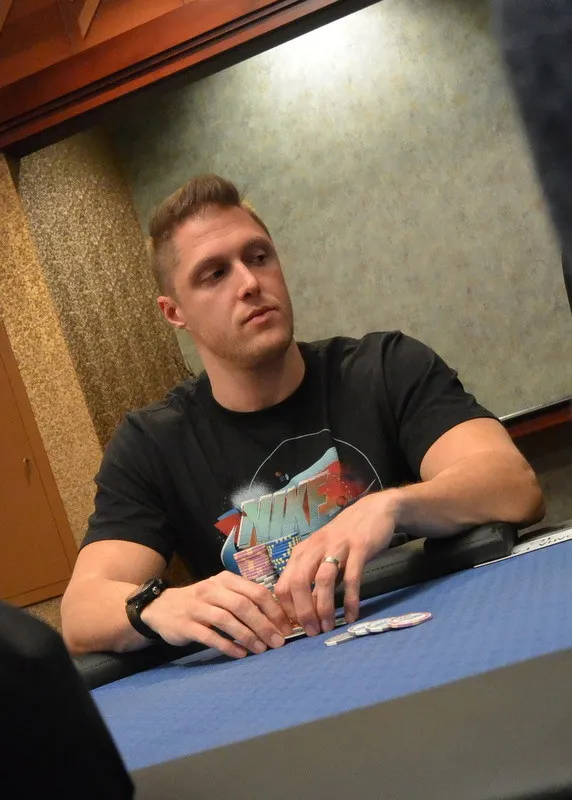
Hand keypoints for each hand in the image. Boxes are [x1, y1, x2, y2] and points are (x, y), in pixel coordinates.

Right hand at [141, 571, 293, 658]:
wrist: (161, 608)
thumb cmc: (201, 603)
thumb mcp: (222, 593)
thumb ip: (245, 600)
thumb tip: (277, 619)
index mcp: (226, 580)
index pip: (256, 591)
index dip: (274, 610)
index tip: (286, 627)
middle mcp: (212, 590)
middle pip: (244, 605)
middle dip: (264, 625)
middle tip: (278, 642)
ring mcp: (198, 607)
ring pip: (228, 620)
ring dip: (248, 636)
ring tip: (261, 650)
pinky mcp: (186, 625)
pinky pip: (211, 636)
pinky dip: (228, 645)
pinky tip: (240, 654)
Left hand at [274, 491, 399, 636]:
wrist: (375, 510)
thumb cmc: (345, 537)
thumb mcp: (323, 555)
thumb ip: (314, 580)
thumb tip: (306, 611)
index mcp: (302, 551)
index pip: (283, 584)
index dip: (286, 610)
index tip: (294, 628)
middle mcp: (315, 547)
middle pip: (298, 582)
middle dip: (302, 612)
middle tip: (311, 632)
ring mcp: (337, 546)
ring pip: (323, 580)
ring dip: (324, 607)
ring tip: (328, 627)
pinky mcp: (359, 547)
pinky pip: (352, 577)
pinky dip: (350, 599)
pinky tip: (351, 615)